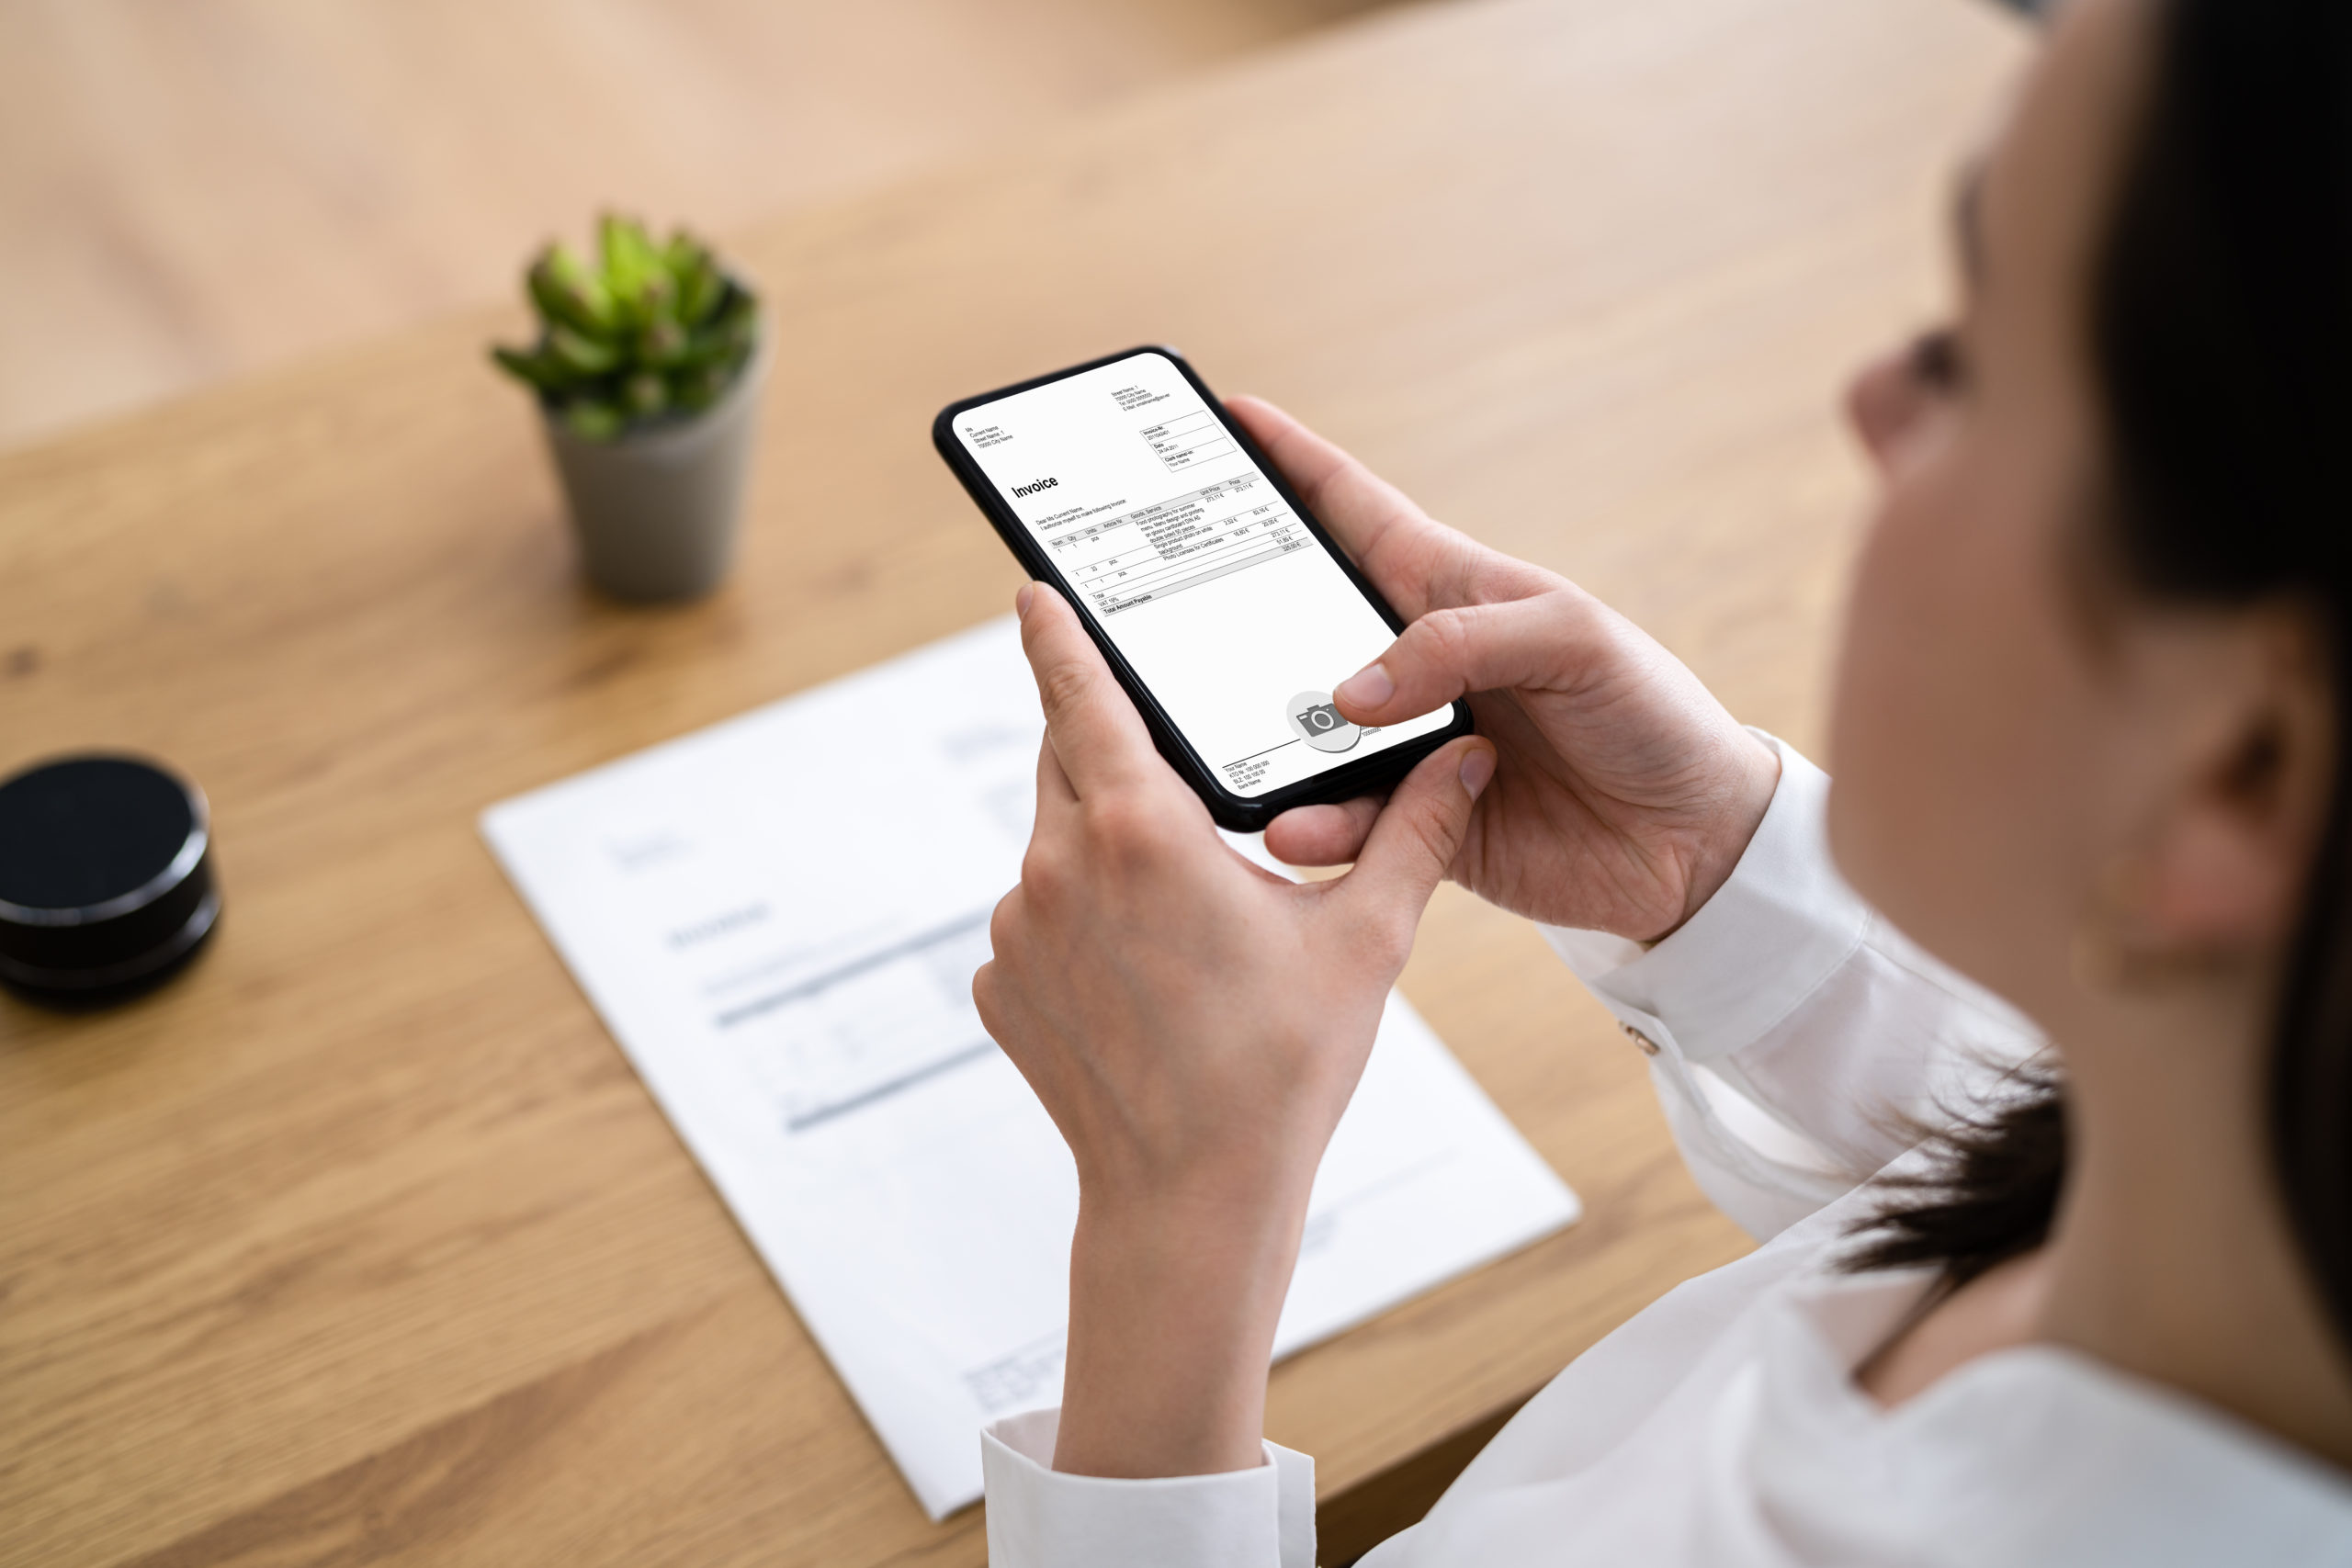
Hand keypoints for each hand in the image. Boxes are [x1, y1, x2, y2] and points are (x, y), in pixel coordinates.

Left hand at [974, 582, 1494, 1478]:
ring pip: (1055, 845)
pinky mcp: (999, 984)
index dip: (1059, 634)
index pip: (1083, 695)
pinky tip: (1144, 977)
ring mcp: (1017, 929)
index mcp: (1141, 829)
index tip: (1033, 590)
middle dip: (1111, 751)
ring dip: (1105, 850)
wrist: (1190, 1200)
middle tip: (1167, 765)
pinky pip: (1037, 920)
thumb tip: (1467, 756)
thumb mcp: (1365, 939)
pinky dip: (1081, 924)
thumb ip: (1414, 831)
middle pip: (1069, 764)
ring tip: (1183, 916)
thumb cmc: (1279, 1070)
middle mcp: (1058, 865)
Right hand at [1231, 396, 1780, 942]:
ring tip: (1233, 756)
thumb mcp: (1573, 640)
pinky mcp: (1413, 824)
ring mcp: (1407, 746)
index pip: (1352, 511)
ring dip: (1267, 743)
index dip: (1290, 462)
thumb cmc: (1650, 713)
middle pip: (1297, 627)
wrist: (1696, 842)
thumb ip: (1462, 644)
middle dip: (1232, 616)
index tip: (1226, 416)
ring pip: (1304, 735)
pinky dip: (1316, 825)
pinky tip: (1298, 825)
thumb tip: (1355, 691)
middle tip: (1165, 612)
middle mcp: (1414, 664)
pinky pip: (1344, 823)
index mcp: (1449, 590)